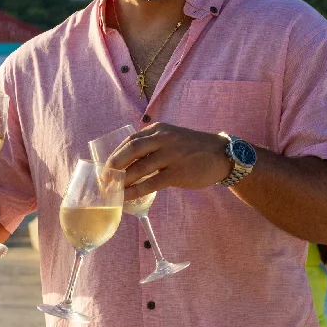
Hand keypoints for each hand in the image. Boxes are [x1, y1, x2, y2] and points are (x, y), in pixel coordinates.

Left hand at [107, 122, 231, 200]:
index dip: (115, 155)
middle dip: (114, 166)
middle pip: (131, 150)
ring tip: (111, 190)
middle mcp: (163, 139)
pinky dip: (136, 190)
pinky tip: (126, 197)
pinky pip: (151, 183)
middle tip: (104, 179)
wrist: (222, 155)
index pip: (130, 140)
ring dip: (122, 180)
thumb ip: (153, 146)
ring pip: (139, 167)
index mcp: (158, 130)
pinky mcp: (178, 172)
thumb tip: (129, 163)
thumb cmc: (193, 149)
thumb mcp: (172, 139)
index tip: (105, 167)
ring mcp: (171, 155)